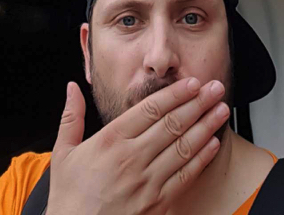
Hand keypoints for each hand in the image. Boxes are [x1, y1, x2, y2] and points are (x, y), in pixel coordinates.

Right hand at [46, 78, 228, 214]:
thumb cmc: (69, 197)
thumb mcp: (63, 154)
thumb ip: (71, 117)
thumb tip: (72, 88)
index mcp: (111, 141)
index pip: (151, 109)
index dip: (176, 93)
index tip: (193, 82)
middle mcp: (131, 158)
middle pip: (173, 123)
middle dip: (198, 103)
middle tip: (216, 87)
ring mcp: (146, 182)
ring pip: (183, 147)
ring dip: (206, 125)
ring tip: (221, 109)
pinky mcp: (156, 204)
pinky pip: (184, 176)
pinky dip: (201, 158)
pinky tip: (212, 143)